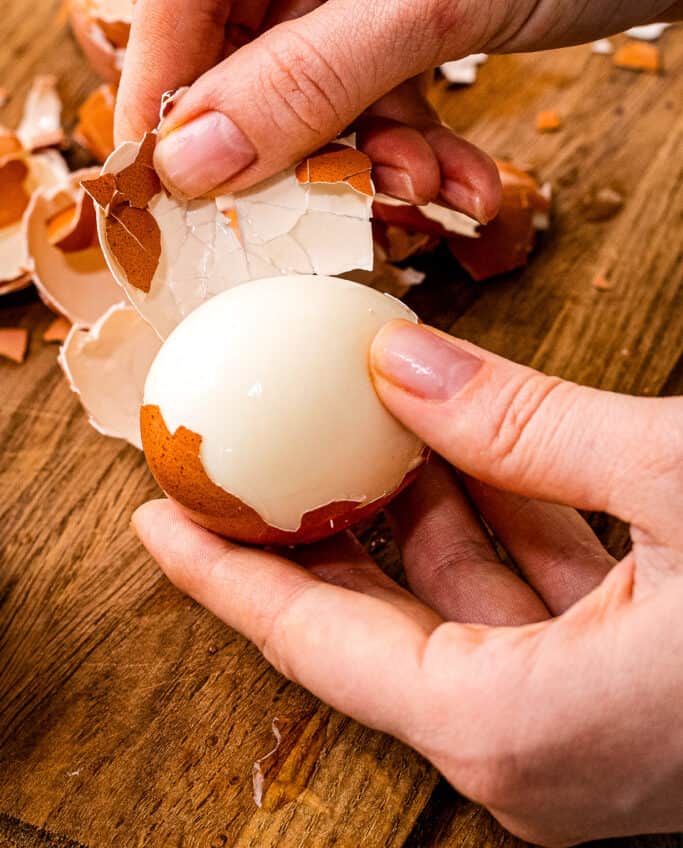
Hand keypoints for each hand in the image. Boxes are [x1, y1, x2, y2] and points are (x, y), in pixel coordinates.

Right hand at [115, 0, 682, 210]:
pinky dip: (413, 134)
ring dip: (366, 148)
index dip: (173, 84)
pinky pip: (380, 71)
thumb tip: (196, 161)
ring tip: (422, 193)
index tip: (162, 185)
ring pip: (317, 65)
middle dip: (292, 133)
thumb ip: (312, 76)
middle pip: (249, 26)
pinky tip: (458, 179)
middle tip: (301, 212)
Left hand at [133, 322, 682, 845]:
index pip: (315, 644)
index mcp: (514, 725)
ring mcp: (577, 729)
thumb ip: (521, 424)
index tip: (157, 517)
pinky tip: (465, 453)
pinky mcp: (621, 694)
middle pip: (370, 629)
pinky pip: (520, 608)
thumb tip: (396, 363)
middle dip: (313, 531)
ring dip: (409, 514)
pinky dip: (488, 528)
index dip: (224, 573)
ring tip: (358, 425)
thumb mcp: (675, 481)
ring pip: (451, 611)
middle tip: (254, 452)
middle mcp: (531, 750)